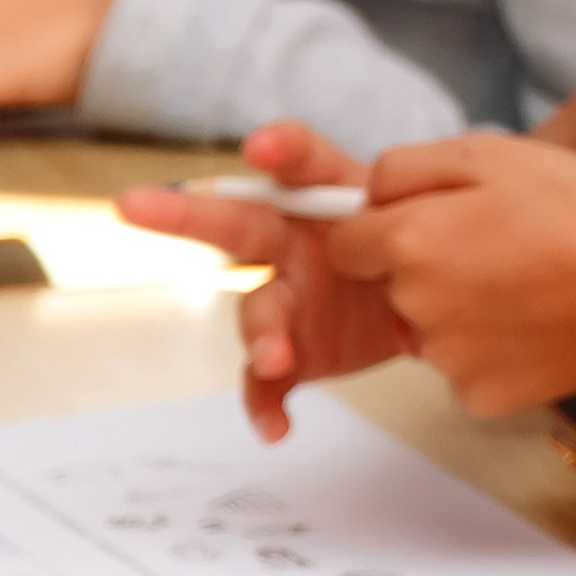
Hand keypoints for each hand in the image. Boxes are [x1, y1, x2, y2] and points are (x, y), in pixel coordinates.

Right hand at [120, 123, 401, 443]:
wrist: (442, 304)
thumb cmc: (424, 245)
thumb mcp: (431, 219)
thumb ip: (412, 217)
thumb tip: (405, 222)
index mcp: (327, 197)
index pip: (301, 162)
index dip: (280, 150)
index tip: (262, 148)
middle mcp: (292, 241)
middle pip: (236, 224)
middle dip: (185, 213)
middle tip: (134, 203)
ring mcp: (287, 297)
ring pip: (256, 310)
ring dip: (262, 333)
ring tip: (276, 358)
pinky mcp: (293, 350)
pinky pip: (264, 378)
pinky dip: (264, 401)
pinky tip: (273, 426)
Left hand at [328, 129, 575, 418]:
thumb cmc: (575, 212)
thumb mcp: (493, 153)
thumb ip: (409, 167)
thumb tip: (367, 194)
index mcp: (409, 242)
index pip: (346, 242)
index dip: (384, 227)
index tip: (434, 221)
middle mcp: (413, 306)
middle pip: (392, 287)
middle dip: (427, 268)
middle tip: (496, 248)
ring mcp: (445, 360)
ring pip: (429, 330)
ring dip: (460, 311)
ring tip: (526, 287)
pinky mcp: (478, 396)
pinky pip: (466, 370)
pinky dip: (492, 352)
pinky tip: (536, 327)